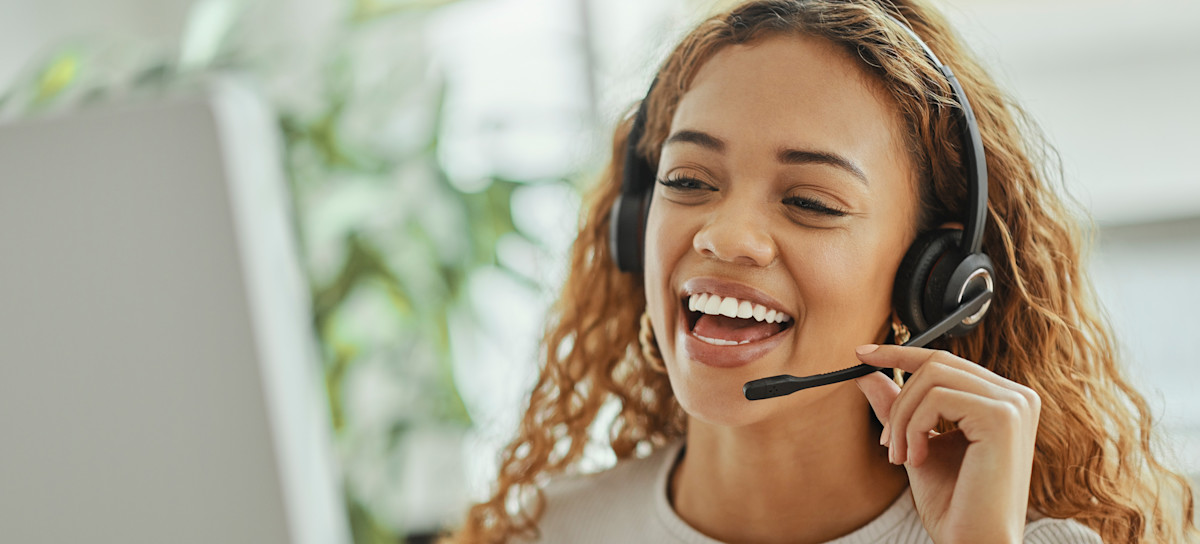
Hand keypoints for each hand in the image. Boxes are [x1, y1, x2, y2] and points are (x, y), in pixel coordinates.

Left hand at [853, 344, 1040, 543]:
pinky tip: (918, 459)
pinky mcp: (1003, 416)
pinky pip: (937, 398)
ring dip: (903, 418)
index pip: (945, 360)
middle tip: (887, 443)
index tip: (863, 356)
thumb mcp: (916, 442)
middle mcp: (1017, 396)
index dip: (901, 353)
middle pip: (936, 363)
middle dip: (899, 401)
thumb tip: (866, 371)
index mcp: (1003, 400)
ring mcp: (1014, 404)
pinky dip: (914, 428)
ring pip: (932, 377)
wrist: (974, 542)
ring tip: (902, 456)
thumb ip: (897, 405)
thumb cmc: (953, 503)